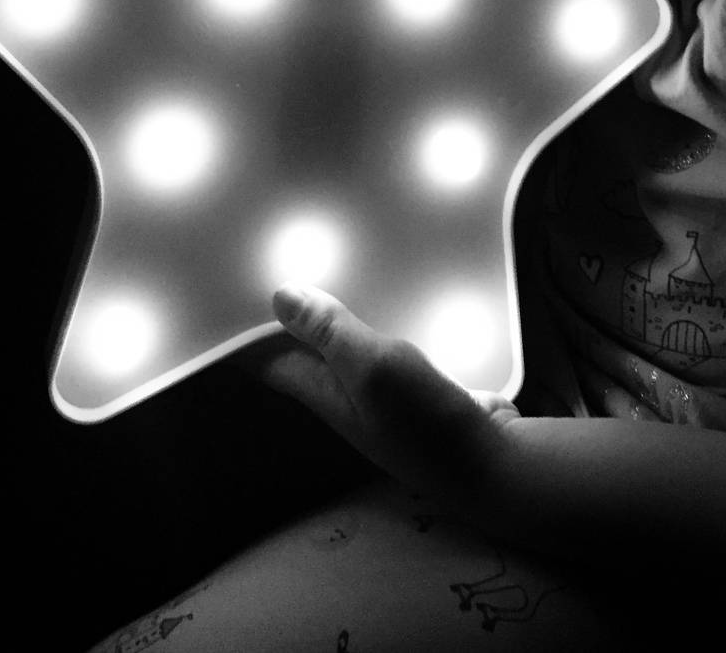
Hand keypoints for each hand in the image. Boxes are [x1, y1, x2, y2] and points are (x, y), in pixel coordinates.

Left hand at [243, 284, 520, 509]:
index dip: (249, 329)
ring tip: (330, 264)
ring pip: (350, 348)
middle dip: (292, 315)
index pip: (270, 359)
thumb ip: (328, 331)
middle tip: (279, 261)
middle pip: (307, 352)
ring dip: (339, 315)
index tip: (231, 288)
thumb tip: (278, 295)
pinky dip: (383, 321)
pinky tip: (393, 293)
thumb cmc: (422, 419)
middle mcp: (348, 396)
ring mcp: (385, 394)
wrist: (493, 464)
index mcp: (324, 393)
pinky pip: (390, 348)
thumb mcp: (371, 366)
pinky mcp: (420, 386)